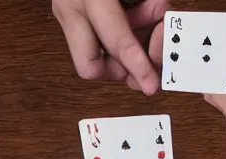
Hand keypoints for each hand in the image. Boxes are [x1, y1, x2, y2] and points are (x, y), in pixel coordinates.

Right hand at [52, 0, 168, 93]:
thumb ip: (149, 5)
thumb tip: (161, 20)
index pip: (116, 42)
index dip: (138, 66)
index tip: (152, 84)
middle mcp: (70, 10)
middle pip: (90, 68)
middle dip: (120, 69)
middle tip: (144, 54)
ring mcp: (64, 13)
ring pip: (90, 57)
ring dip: (120, 50)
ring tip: (141, 19)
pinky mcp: (65, 15)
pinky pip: (91, 40)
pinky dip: (113, 38)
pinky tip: (129, 17)